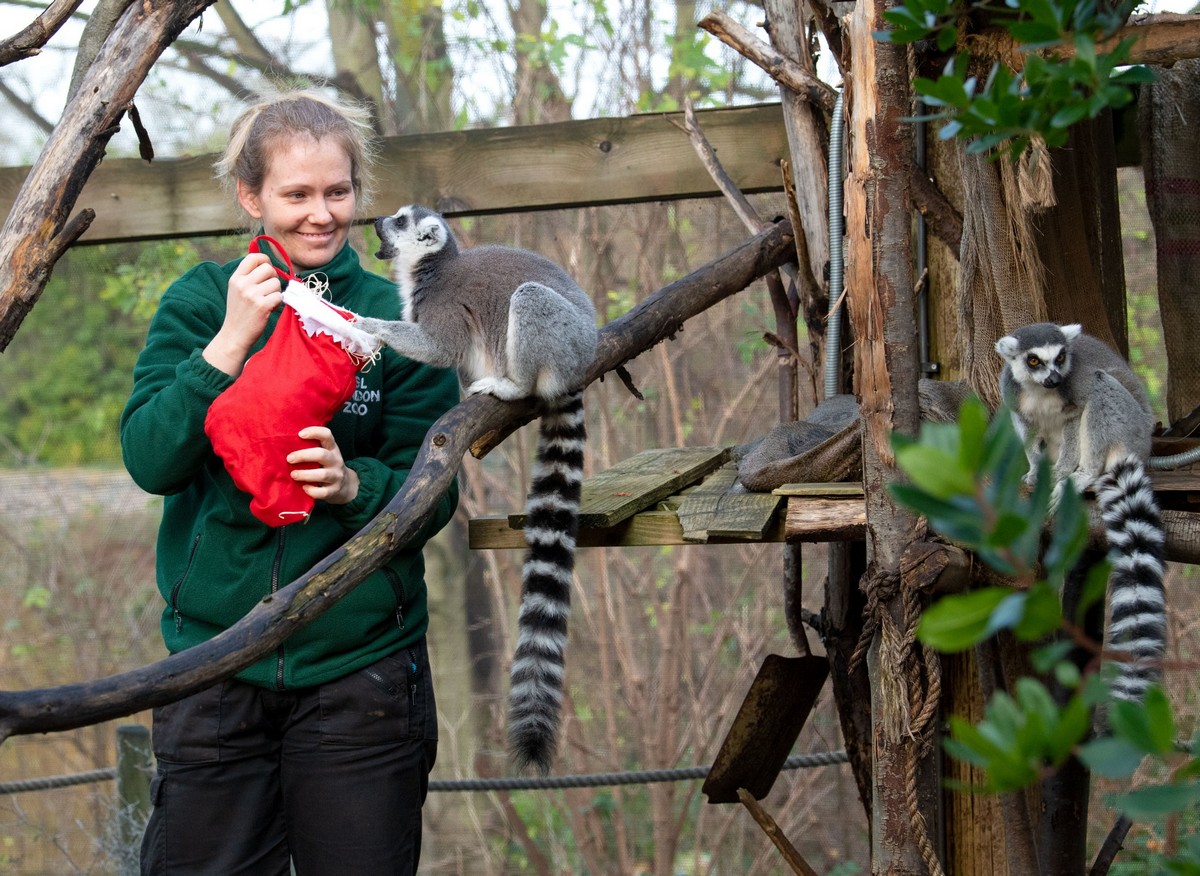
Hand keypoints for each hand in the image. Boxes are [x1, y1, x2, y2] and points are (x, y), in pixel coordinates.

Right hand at [203, 253, 283, 375]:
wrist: (234, 335)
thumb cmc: (239, 312)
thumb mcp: (237, 290)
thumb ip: (248, 276)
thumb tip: (267, 264)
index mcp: (236, 278)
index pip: (253, 257)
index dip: (265, 260)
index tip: (267, 269)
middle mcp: (242, 284)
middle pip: (268, 268)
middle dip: (273, 278)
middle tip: (269, 289)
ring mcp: (252, 295)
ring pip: (276, 283)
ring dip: (276, 292)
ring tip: (267, 301)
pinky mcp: (262, 306)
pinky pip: (279, 296)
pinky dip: (277, 303)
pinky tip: (270, 308)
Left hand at [288, 426, 359, 504]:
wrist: (346, 486)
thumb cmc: (327, 466)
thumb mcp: (325, 454)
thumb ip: (312, 448)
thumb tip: (285, 443)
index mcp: (332, 449)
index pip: (327, 435)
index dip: (314, 432)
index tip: (300, 434)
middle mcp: (336, 461)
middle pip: (322, 455)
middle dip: (304, 456)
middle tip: (289, 459)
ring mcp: (337, 476)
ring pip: (323, 474)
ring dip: (305, 474)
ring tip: (293, 474)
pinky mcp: (334, 490)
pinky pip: (323, 492)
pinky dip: (312, 491)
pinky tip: (304, 488)